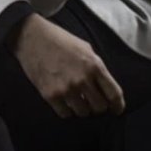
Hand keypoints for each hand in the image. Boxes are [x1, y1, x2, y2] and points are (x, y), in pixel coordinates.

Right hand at [9, 13, 125, 118]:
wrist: (32, 37)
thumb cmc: (60, 39)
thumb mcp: (85, 48)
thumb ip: (96, 66)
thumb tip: (103, 85)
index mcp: (94, 66)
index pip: (114, 94)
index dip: (118, 106)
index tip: (116, 110)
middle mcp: (82, 79)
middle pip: (99, 107)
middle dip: (98, 106)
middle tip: (92, 102)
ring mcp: (66, 89)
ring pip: (83, 112)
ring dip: (82, 108)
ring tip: (77, 101)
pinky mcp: (50, 95)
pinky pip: (65, 114)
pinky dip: (67, 110)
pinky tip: (65, 102)